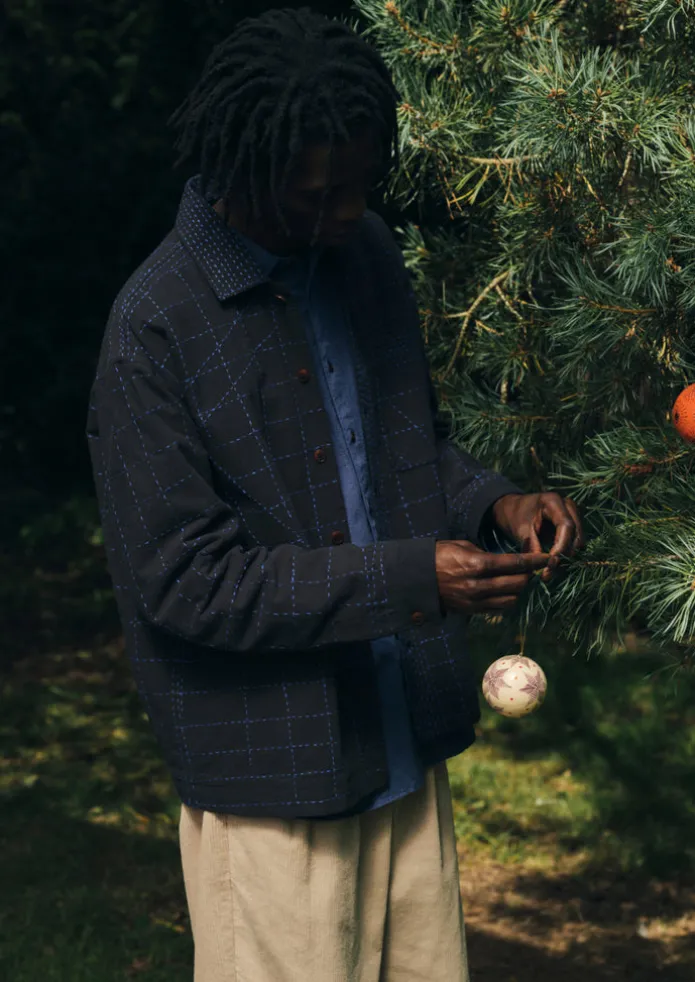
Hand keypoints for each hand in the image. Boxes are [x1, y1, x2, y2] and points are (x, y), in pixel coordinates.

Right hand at [435, 539, 553, 614]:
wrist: (416, 578)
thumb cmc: (439, 555)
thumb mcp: (462, 546)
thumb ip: (486, 554)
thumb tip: (507, 561)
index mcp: (476, 564)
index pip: (514, 563)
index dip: (534, 560)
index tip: (547, 557)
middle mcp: (478, 585)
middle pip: (517, 584)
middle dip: (529, 575)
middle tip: (532, 568)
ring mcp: (475, 601)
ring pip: (511, 599)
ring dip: (519, 590)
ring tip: (519, 580)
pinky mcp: (472, 611)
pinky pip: (499, 609)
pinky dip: (507, 600)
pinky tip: (506, 591)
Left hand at [491, 492, 584, 582]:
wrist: (513, 509)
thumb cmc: (515, 516)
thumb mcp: (520, 530)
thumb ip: (532, 546)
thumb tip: (544, 566)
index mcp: (554, 502)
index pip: (566, 526)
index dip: (561, 546)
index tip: (551, 563)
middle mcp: (568, 506)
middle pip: (576, 535)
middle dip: (564, 556)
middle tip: (547, 574)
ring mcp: (573, 515)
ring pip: (578, 542)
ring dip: (565, 559)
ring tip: (547, 572)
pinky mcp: (573, 526)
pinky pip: (574, 544)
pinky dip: (564, 556)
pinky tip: (551, 566)